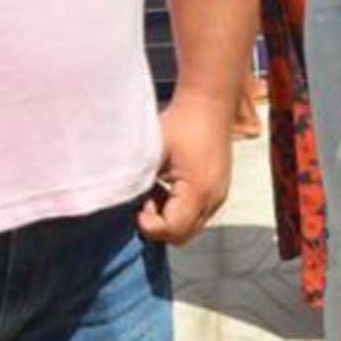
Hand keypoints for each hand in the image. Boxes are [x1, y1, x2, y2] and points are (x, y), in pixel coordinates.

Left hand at [137, 89, 232, 243]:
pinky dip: (180, 211)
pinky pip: (198, 214)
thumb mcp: (154, 151)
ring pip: (191, 227)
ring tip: (155, 194)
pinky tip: (168, 188)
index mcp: (198, 190)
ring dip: (170, 220)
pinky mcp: (219, 190)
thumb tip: (121, 201)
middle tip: (144, 203)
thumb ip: (138, 179)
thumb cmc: (181, 123)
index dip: (149, 225)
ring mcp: (219, 195)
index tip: (136, 207)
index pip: (172, 229)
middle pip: (183, 236)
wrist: (209, 104)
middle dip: (159, 227)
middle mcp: (214, 198)